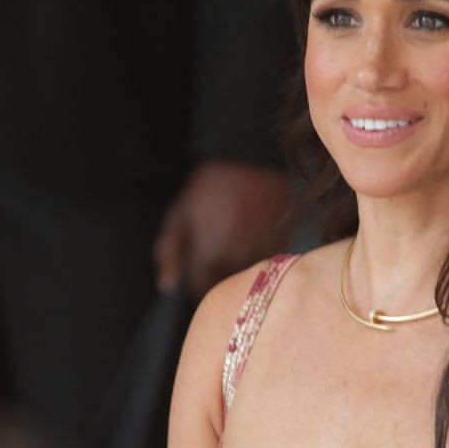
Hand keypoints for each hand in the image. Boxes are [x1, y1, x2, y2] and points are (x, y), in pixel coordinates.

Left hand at [152, 160, 291, 296]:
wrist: (252, 158)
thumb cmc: (210, 185)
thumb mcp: (180, 213)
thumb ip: (170, 252)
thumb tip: (166, 285)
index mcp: (208, 255)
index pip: (200, 289)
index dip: (196, 281)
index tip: (196, 272)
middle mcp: (237, 260)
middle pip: (225, 284)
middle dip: (217, 275)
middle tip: (216, 250)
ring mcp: (261, 252)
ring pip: (246, 274)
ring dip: (239, 265)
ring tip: (236, 238)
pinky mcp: (281, 241)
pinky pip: (266, 260)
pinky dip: (258, 254)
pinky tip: (253, 233)